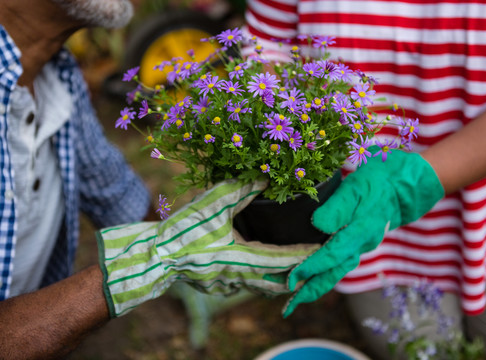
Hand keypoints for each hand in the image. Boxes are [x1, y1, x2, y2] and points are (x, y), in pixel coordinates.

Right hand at [97, 179, 319, 316]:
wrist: (153, 256)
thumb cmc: (183, 230)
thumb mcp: (214, 203)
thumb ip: (243, 188)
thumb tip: (267, 177)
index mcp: (243, 259)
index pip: (285, 260)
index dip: (307, 254)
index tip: (325, 249)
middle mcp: (240, 278)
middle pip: (280, 282)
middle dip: (299, 274)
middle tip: (314, 263)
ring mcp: (227, 287)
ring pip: (264, 287)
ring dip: (281, 278)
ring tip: (294, 266)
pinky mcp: (216, 288)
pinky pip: (247, 286)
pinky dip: (262, 280)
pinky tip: (261, 268)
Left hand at [283, 149, 443, 316]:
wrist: (402, 185)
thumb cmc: (375, 182)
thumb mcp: (355, 188)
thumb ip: (337, 208)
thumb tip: (318, 225)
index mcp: (360, 233)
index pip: (331, 256)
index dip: (310, 269)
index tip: (290, 279)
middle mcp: (361, 245)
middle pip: (334, 275)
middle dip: (310, 292)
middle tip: (288, 308)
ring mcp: (361, 246)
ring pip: (337, 272)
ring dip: (315, 285)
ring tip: (295, 297)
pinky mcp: (359, 244)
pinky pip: (340, 264)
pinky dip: (324, 273)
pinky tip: (312, 277)